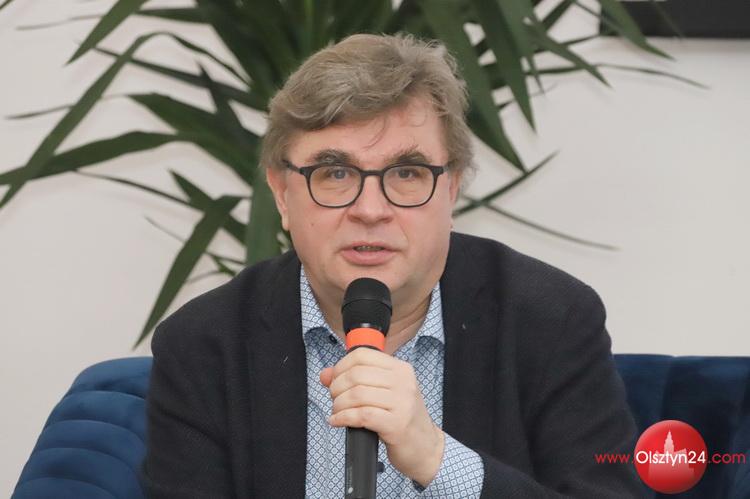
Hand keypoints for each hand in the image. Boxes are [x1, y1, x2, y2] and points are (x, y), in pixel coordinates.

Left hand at [319, 348, 444, 486]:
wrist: (426, 447)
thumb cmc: (402, 419)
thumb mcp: (383, 393)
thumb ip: (355, 380)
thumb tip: (326, 374)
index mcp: (400, 369)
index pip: (362, 355)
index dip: (341, 366)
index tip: (335, 380)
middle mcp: (403, 382)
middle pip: (356, 374)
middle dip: (337, 388)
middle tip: (336, 399)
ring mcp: (402, 402)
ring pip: (357, 395)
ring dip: (339, 405)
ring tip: (338, 412)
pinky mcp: (397, 424)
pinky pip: (361, 415)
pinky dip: (343, 418)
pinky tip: (338, 421)